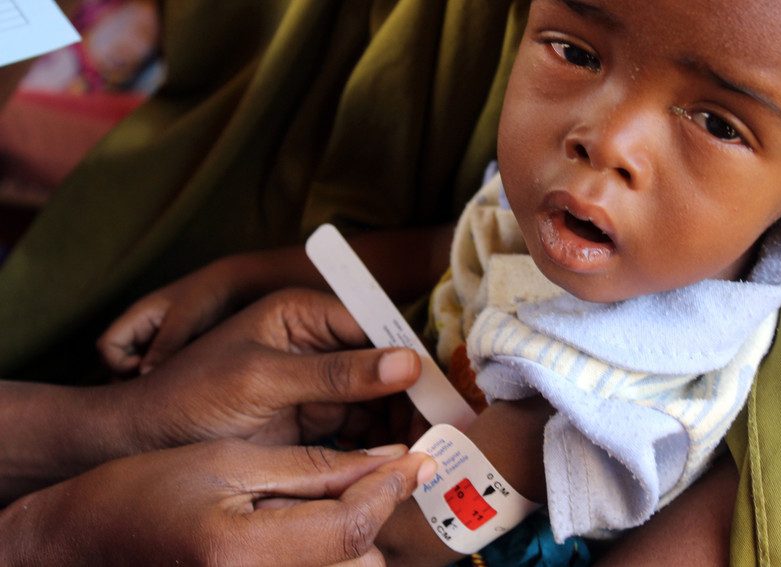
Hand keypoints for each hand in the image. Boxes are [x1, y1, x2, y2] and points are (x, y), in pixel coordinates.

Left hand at [0, 290, 421, 502]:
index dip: (412, 361)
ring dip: (404, 424)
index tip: (442, 396)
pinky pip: (362, 429)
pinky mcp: (316, 418)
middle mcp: (320, 343)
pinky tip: (402, 463)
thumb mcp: (265, 379)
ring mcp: (320, 383)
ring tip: (430, 453)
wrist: (149, 440)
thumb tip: (408, 363)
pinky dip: (383, 445)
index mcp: (305, 314)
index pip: (376, 329)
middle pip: (385, 367)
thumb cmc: (194, 394)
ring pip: (380, 401)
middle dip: (414, 398)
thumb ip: (336, 373)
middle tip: (442, 434)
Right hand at [0, 440, 436, 565]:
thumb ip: (313, 468)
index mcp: (238, 553)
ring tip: (330, 506)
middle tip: (373, 476)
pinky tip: (307, 534)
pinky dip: (329, 560)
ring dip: (355, 544)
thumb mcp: (230, 461)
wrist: (83, 542)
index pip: (349, 531)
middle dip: (372, 518)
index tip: (414, 459)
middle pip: (360, 565)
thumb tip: (387, 459)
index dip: (388, 490)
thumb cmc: (143, 490)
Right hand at [97, 261, 236, 374]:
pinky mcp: (175, 351)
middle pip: (118, 363)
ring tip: (173, 388)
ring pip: (140, 369)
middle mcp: (143, 331)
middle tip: (158, 388)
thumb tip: (143, 374)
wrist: (234, 287)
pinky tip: (184, 384)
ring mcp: (158, 342)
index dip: (117, 363)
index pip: (107, 346)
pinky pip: (161, 370)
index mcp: (137, 317)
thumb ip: (166, 345)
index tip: (144, 369)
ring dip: (150, 381)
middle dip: (131, 378)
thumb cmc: (207, 294)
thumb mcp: (185, 318)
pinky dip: (166, 379)